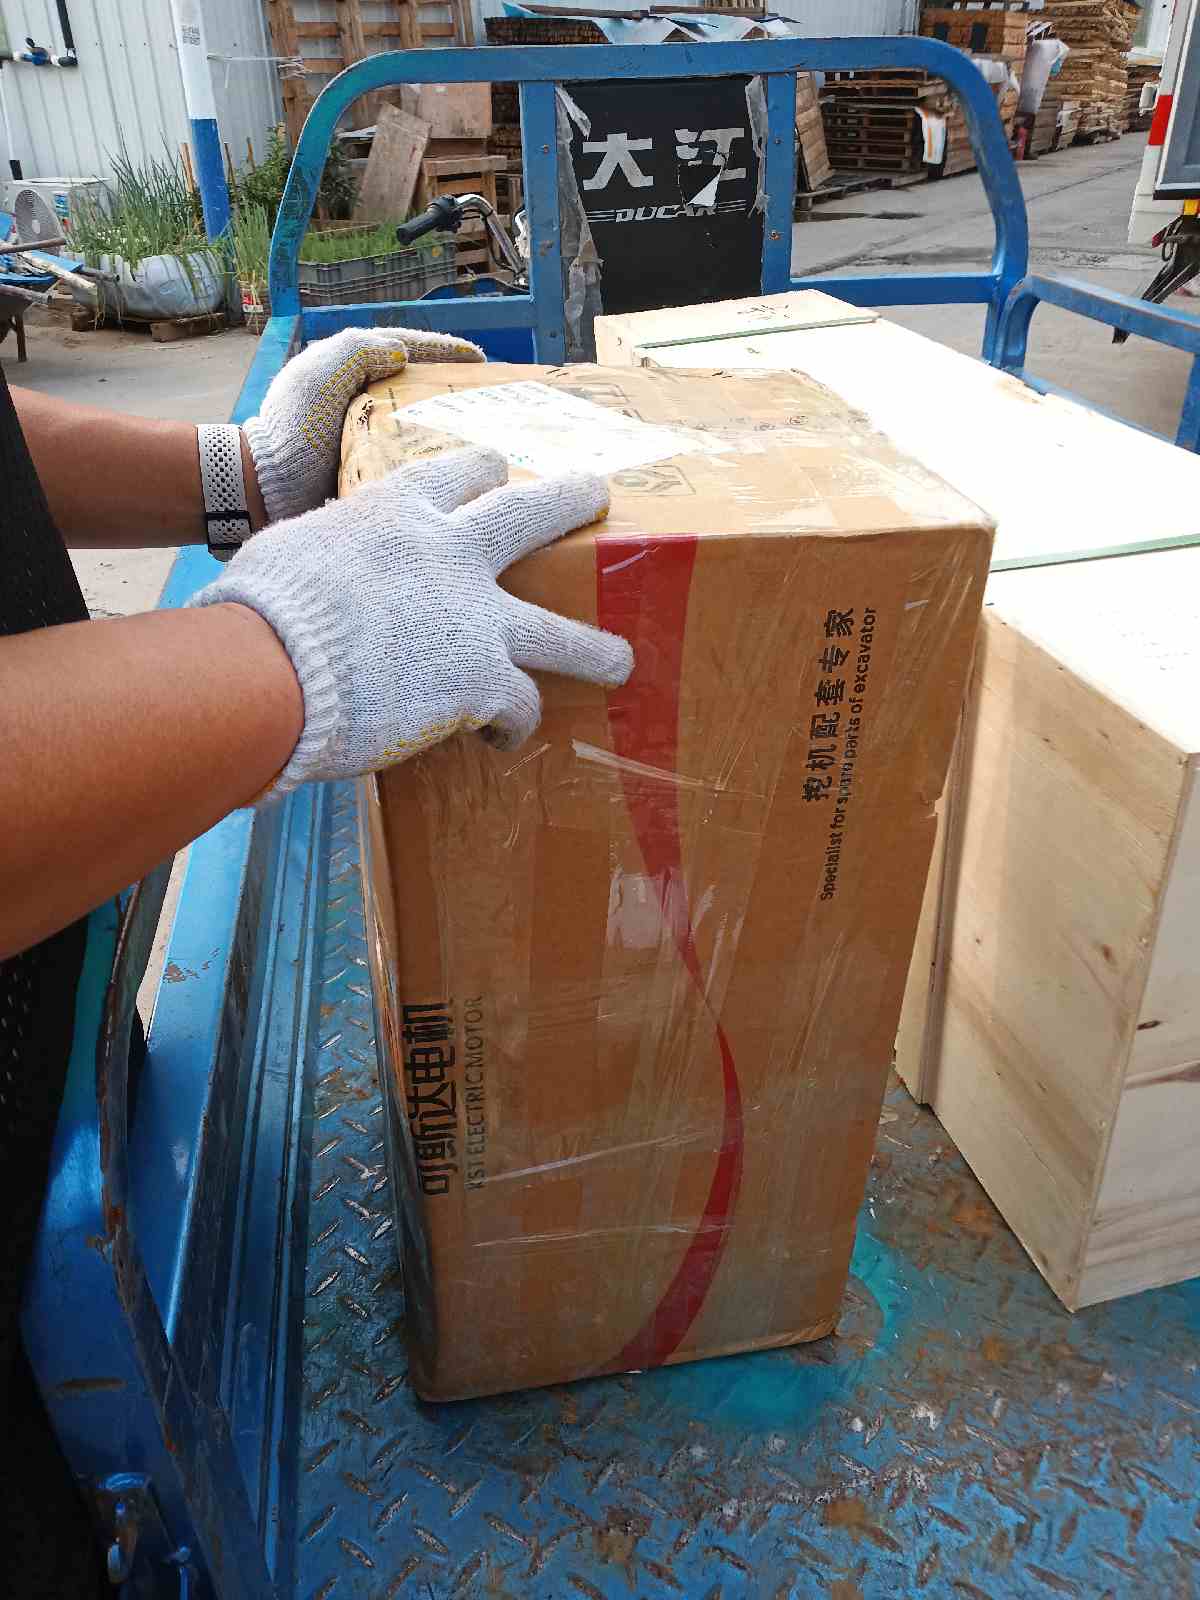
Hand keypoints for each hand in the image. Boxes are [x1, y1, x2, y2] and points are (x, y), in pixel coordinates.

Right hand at [188, 447, 632, 798]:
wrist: (274, 665)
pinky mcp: (484, 681)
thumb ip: (323, 562)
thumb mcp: (291, 556)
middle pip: (528, 516)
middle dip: (568, 501)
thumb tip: (300, 588)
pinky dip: (512, 725)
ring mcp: (478, 620)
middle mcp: (451, 555)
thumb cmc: (260, 610)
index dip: (477, 470)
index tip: (492, 467)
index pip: (452, 475)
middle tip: (596, 492)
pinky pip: (519, 706)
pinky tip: (501, 739)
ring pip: (561, 634)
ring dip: (596, 649)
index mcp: (396, 514)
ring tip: (620, 661)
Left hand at [240, 327, 484, 525]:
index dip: (447, 352)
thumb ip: (359, 351)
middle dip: (455, 389)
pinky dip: (435, 460)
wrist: (266, 488)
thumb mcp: (321, 373)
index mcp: (353, 370)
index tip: (482, 358)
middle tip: (491, 397)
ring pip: (421, 425)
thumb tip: (402, 352)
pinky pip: (412, 461)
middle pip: (420, 387)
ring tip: (486, 432)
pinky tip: (460, 468)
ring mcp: (369, 437)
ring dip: (451, 427)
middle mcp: (364, 401)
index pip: (409, 349)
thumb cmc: (290, 427)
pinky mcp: (372, 471)